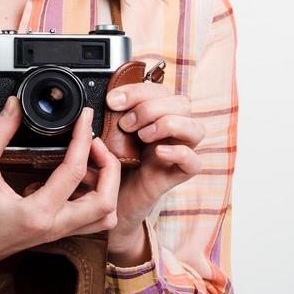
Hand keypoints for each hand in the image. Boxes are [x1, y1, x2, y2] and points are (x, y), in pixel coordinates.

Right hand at [0, 96, 120, 282]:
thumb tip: (13, 108)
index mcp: (37, 213)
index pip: (74, 171)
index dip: (82, 138)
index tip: (83, 118)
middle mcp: (53, 226)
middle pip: (106, 202)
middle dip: (110, 168)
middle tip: (94, 144)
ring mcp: (56, 232)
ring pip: (103, 216)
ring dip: (106, 187)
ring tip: (89, 162)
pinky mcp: (53, 232)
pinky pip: (88, 219)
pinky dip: (91, 196)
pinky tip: (69, 178)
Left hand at [96, 79, 206, 255]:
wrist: (108, 203)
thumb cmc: (109, 166)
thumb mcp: (104, 138)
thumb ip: (106, 121)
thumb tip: (98, 106)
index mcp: (156, 115)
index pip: (160, 90)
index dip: (138, 90)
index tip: (111, 101)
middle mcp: (173, 130)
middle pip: (182, 103)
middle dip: (151, 107)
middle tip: (125, 123)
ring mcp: (179, 152)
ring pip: (196, 128)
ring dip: (168, 124)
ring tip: (142, 136)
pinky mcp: (178, 175)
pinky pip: (194, 162)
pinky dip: (180, 153)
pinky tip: (158, 152)